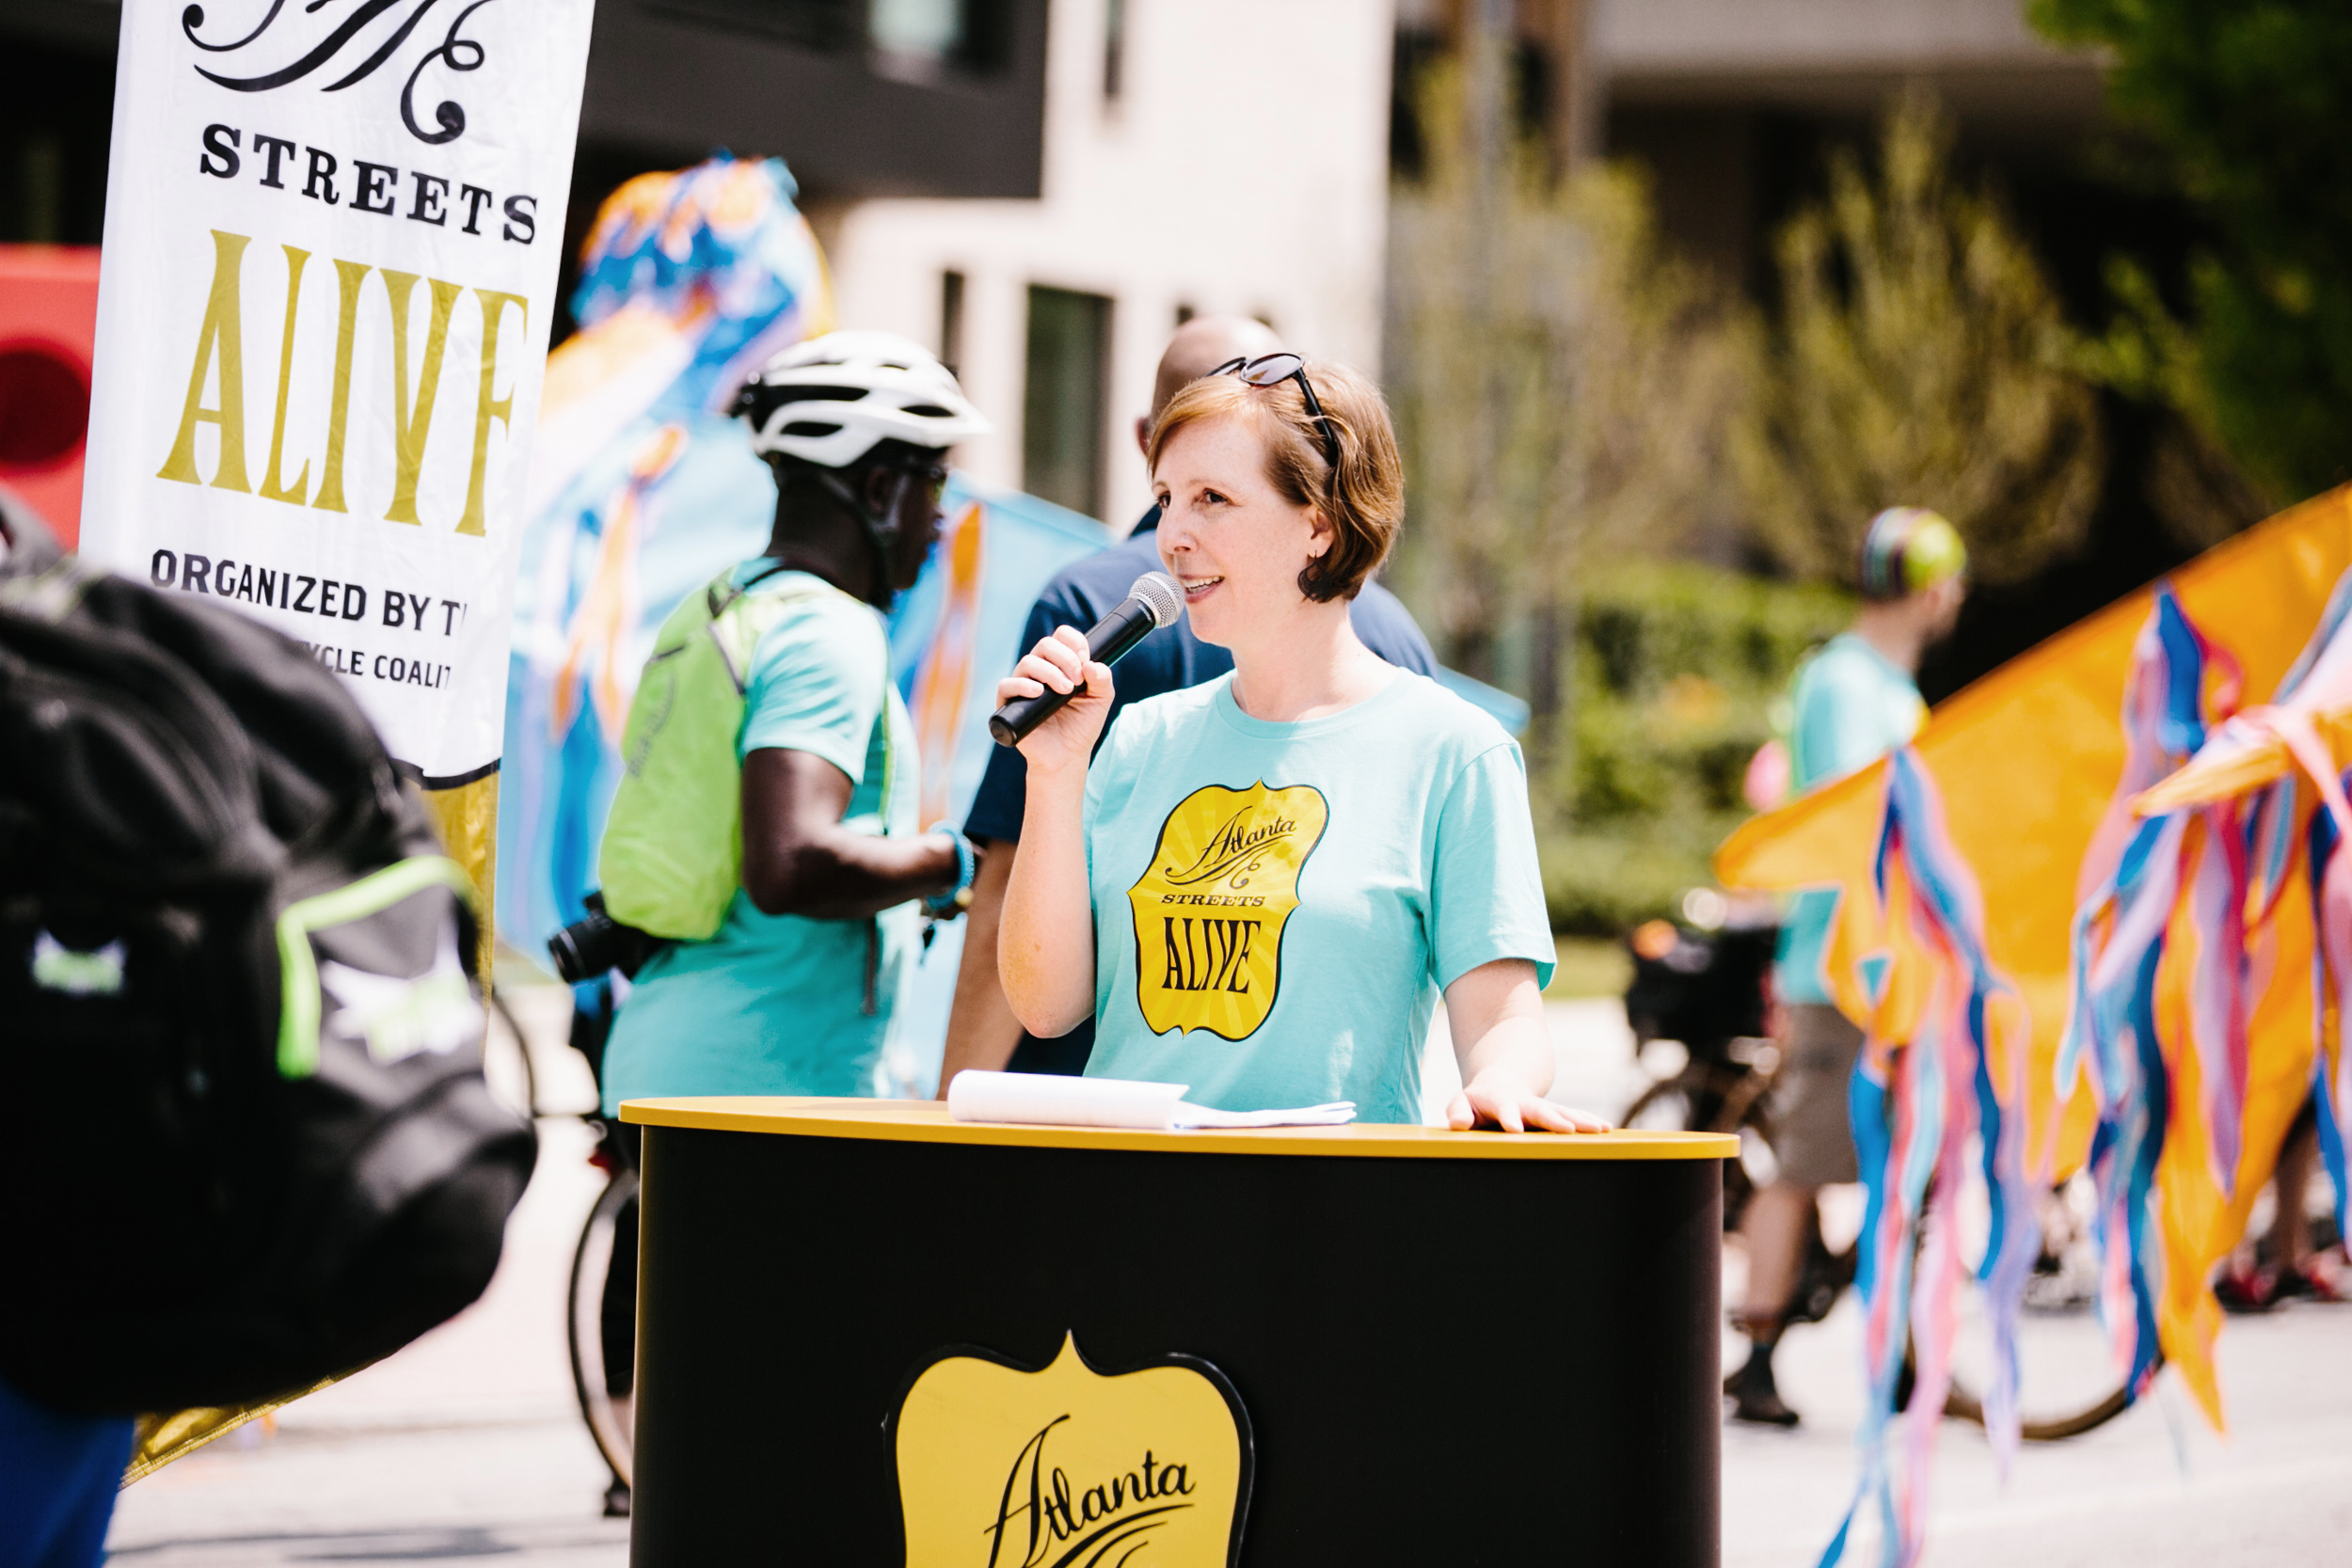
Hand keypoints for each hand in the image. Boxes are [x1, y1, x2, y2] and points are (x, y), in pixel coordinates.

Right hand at [996, 626, 1113, 775]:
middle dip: (1065, 658)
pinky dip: (1022, 685)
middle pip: (1046, 644)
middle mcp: (1040, 669)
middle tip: (1077, 680)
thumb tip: (1091, 664)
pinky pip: (1007, 685)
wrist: (1067, 756)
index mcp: (1061, 663)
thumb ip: (1102, 680)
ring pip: (1028, 662)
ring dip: (1049, 672)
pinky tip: (1038, 692)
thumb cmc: (1082, 725)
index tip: (1085, 659)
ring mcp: (1023, 684)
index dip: (1074, 642)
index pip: (1062, 636)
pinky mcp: (1009, 702)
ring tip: (1065, 691)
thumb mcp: (1101, 700)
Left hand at [1446, 1071, 1612, 1133]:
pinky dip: (1588, 1122)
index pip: (1502, 1106)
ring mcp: (1541, 1107)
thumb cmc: (1477, 1102)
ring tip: (1598, 1129)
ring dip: (1579, 1120)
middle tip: (1567, 1129)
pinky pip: (1573, 1117)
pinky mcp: (1555, 1113)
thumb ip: (1458, 1111)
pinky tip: (1605, 1129)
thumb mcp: (1462, 1103)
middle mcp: (1523, 1102)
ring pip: (1562, 1111)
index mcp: (1498, 1100)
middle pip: (1539, 1109)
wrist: (1500, 1083)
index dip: (1508, 1116)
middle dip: (1553, 1119)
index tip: (1515, 1128)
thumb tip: (1457, 1123)